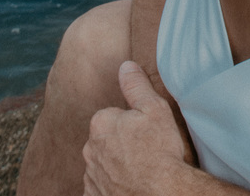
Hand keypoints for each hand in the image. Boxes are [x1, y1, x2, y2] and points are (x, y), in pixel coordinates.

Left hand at [82, 61, 190, 195]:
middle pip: (106, 140)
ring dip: (116, 164)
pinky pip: (100, 186)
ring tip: (140, 169)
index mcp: (101, 123)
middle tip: (145, 150)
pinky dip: (112, 185)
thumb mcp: (155, 109)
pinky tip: (130, 184)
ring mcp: (90, 175)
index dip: (132, 123)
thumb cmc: (159, 151)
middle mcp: (89, 149)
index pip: (113, 116)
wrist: (159, 193)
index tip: (146, 132)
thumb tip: (125, 66)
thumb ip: (137, 86)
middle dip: (120, 143)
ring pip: (103, 163)